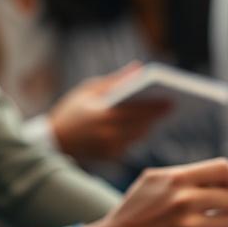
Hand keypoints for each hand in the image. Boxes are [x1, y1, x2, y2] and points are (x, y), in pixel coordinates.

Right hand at [49, 62, 172, 160]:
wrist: (54, 141)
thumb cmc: (71, 110)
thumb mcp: (89, 90)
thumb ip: (116, 80)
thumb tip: (139, 69)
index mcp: (102, 116)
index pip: (136, 111)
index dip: (155, 106)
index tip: (170, 99)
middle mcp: (108, 135)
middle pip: (142, 125)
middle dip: (157, 115)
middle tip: (173, 105)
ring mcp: (110, 149)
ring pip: (139, 136)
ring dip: (151, 124)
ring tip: (164, 112)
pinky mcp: (111, 157)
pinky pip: (132, 144)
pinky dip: (140, 133)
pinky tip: (149, 123)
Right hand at [83, 158, 227, 226]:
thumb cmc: (133, 212)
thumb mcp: (152, 182)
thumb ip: (184, 176)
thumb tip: (223, 179)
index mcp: (176, 179)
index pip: (223, 170)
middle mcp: (184, 200)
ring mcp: (187, 226)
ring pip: (227, 221)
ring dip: (225, 224)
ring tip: (214, 224)